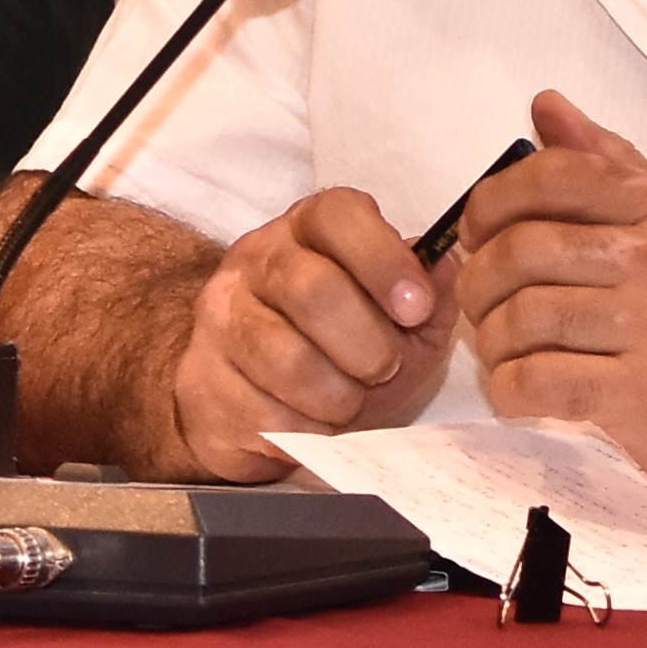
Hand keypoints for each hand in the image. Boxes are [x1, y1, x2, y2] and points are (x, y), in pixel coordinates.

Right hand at [164, 187, 450, 480]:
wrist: (259, 402)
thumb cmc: (344, 351)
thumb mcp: (402, 321)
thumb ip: (431, 293)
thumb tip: (446, 266)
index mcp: (310, 229)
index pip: (339, 216)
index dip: (385, 262)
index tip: (417, 309)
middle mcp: (256, 259)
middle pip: (311, 290)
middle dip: (367, 344)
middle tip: (384, 369)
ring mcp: (221, 318)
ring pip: (285, 357)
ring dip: (338, 396)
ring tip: (349, 402)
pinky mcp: (200, 379)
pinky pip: (262, 412)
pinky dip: (306, 431)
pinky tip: (314, 425)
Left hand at [454, 93, 646, 522]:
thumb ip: (612, 166)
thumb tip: (547, 106)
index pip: (556, 176)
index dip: (494, 202)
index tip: (478, 233)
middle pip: (525, 249)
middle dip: (481, 280)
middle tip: (482, 304)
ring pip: (525, 317)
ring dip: (492, 341)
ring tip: (502, 353)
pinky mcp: (646, 395)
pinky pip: (540, 381)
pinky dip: (510, 389)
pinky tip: (519, 393)